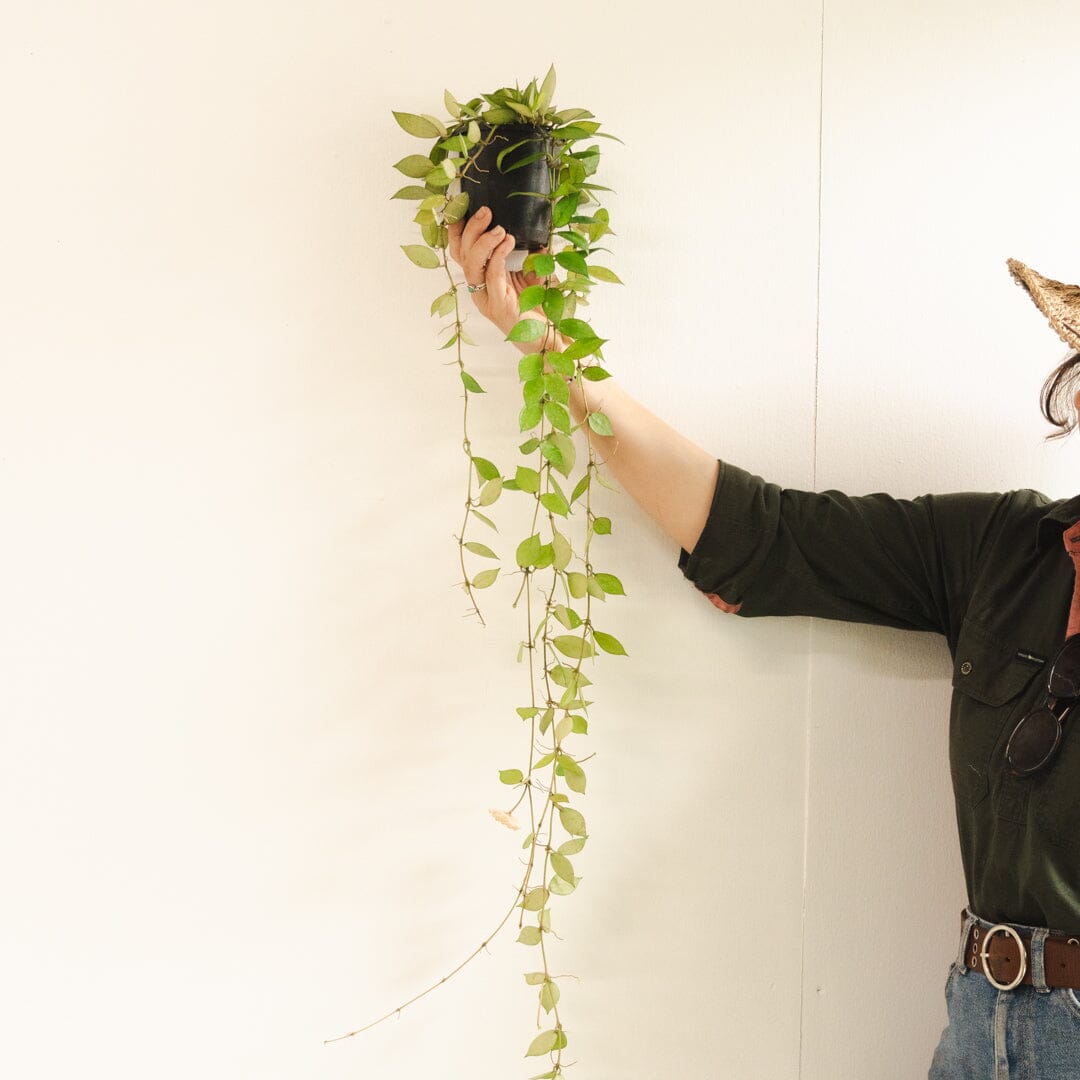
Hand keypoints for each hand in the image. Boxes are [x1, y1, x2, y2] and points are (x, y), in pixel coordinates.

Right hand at [448, 206, 550, 345]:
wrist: (546, 338)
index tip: (464, 206)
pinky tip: (508, 243)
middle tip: (486, 211)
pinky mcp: (499, 306)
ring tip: (498, 229)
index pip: (461, 251)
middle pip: (461, 254)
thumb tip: (536, 237)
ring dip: (482, 242)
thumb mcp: (530, 276)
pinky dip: (498, 256)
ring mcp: (487, 298)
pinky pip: (492, 276)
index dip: (457, 229)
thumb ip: (528, 258)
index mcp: (480, 279)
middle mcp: (478, 289)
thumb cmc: (536, 308)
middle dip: (470, 229)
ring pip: (471, 265)